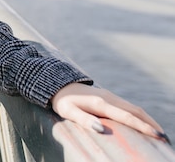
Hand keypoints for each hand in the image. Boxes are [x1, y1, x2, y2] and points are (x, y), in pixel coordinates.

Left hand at [51, 83, 169, 143]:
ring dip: (148, 120)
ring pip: (134, 108)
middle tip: (165, 139)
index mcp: (100, 103)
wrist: (58, 85)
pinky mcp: (109, 97)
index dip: (143, 127)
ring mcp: (110, 96)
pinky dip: (140, 116)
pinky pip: (128, 107)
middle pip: (136, 111)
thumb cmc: (63, 101)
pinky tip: (143, 123)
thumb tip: (102, 130)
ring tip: (159, 133)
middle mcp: (109, 98)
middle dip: (152, 125)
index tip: (158, 136)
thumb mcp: (68, 112)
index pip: (127, 117)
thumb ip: (84, 120)